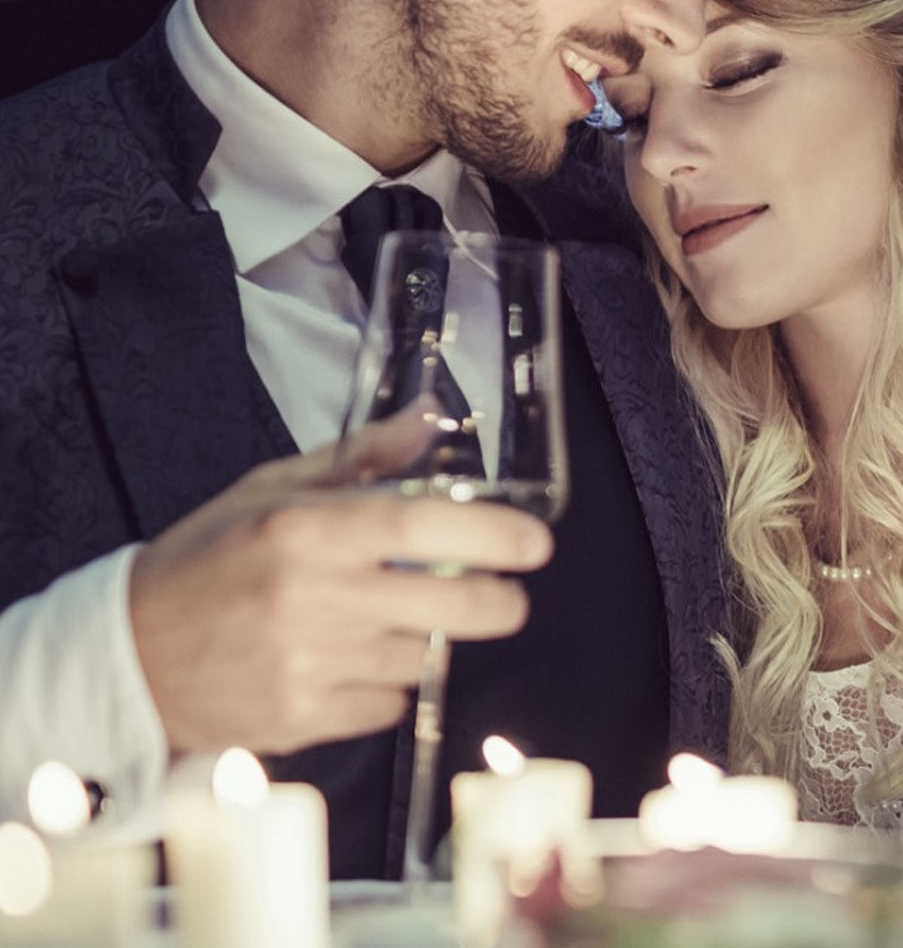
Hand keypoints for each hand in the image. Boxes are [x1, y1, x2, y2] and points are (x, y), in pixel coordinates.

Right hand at [128, 401, 551, 755]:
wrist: (130, 656)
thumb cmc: (210, 558)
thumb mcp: (273, 489)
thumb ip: (360, 456)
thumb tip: (429, 418)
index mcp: (305, 529)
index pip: (419, 528)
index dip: (490, 535)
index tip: (535, 543)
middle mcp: (311, 598)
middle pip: (444, 607)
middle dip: (495, 603)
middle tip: (508, 596)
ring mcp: (307, 666)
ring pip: (418, 658)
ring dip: (423, 639)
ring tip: (385, 620)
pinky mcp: (302, 720)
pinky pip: (385, 705)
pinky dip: (385, 684)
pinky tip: (351, 661)